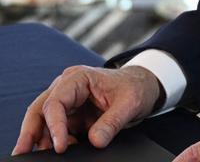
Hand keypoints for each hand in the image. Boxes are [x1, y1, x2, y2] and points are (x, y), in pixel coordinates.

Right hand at [11, 64, 161, 154]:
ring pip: (44, 120)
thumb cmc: (136, 87)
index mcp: (78, 78)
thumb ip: (112, 122)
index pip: (56, 102)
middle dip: (30, 132)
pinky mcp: (72, 114)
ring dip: (41, 138)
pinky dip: (56, 141)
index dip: (55, 126)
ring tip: (42, 156)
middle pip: (40, 110)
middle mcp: (67, 87)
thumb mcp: (130, 103)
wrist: (144, 86)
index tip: (60, 146)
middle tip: (22, 152)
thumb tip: (96, 141)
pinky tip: (61, 151)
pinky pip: (57, 129)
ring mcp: (67, 101)